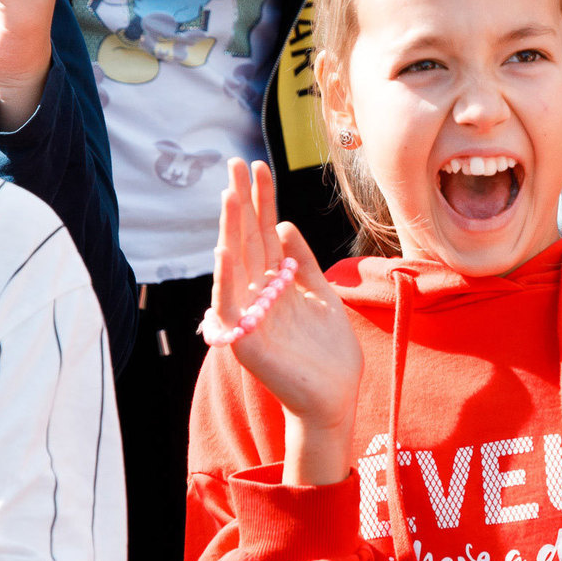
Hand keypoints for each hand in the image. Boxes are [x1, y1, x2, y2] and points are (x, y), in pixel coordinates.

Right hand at [213, 158, 362, 484]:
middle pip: (247, 242)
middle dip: (242, 203)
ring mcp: (248, 317)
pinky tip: (225, 250)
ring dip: (230, 230)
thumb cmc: (328, 351)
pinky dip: (228, 279)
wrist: (336, 397)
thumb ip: (303, 262)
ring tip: (228, 195)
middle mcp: (256, 296)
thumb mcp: (321, 294)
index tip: (258, 165)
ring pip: (236, 266)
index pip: (264, 234)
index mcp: (273, 284)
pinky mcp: (246, 342)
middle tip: (234, 163)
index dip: (262, 201)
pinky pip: (232, 306)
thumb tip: (285, 223)